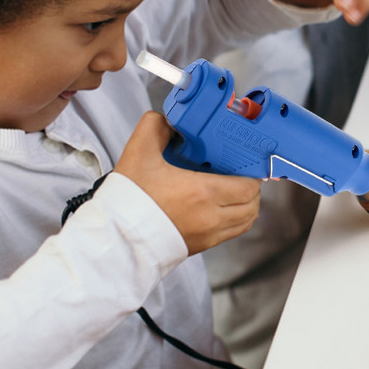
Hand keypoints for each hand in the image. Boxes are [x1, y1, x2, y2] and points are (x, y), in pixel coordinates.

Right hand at [114, 112, 261, 253]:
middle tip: (243, 175)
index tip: (246, 164)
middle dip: (252, 189)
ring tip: (237, 192)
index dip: (252, 174)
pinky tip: (224, 208)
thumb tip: (170, 122)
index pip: (248, 186)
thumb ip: (155, 127)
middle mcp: (211, 217)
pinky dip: (236, 221)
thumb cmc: (129, 200)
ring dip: (247, 206)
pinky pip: (231, 233)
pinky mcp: (201, 247)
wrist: (116, 236)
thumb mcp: (139, 153)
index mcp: (203, 192)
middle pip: (251, 204)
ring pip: (245, 221)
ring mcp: (208, 235)